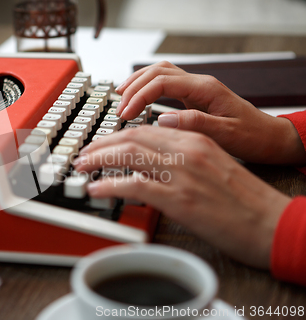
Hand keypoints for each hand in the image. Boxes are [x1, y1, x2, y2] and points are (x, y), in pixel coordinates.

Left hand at [74, 126, 291, 268]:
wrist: (271, 223)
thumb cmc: (244, 199)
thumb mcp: (214, 165)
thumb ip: (184, 156)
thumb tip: (155, 160)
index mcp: (196, 140)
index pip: (146, 128)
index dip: (118, 135)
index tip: (102, 143)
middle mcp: (187, 151)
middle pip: (132, 137)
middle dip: (101, 144)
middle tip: (84, 153)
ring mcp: (181, 174)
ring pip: (128, 154)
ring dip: (98, 159)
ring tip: (82, 166)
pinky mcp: (178, 199)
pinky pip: (133, 185)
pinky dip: (109, 185)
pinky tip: (96, 189)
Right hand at [115, 61, 305, 164]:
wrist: (270, 138)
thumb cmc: (253, 137)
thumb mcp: (227, 135)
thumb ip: (196, 124)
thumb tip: (163, 119)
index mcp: (206, 89)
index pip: (163, 82)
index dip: (140, 96)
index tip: (125, 114)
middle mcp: (200, 84)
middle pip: (158, 71)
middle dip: (134, 87)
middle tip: (119, 107)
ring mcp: (197, 89)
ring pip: (160, 73)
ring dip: (138, 83)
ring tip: (121, 97)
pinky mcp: (194, 97)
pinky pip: (165, 84)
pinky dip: (148, 88)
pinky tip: (138, 98)